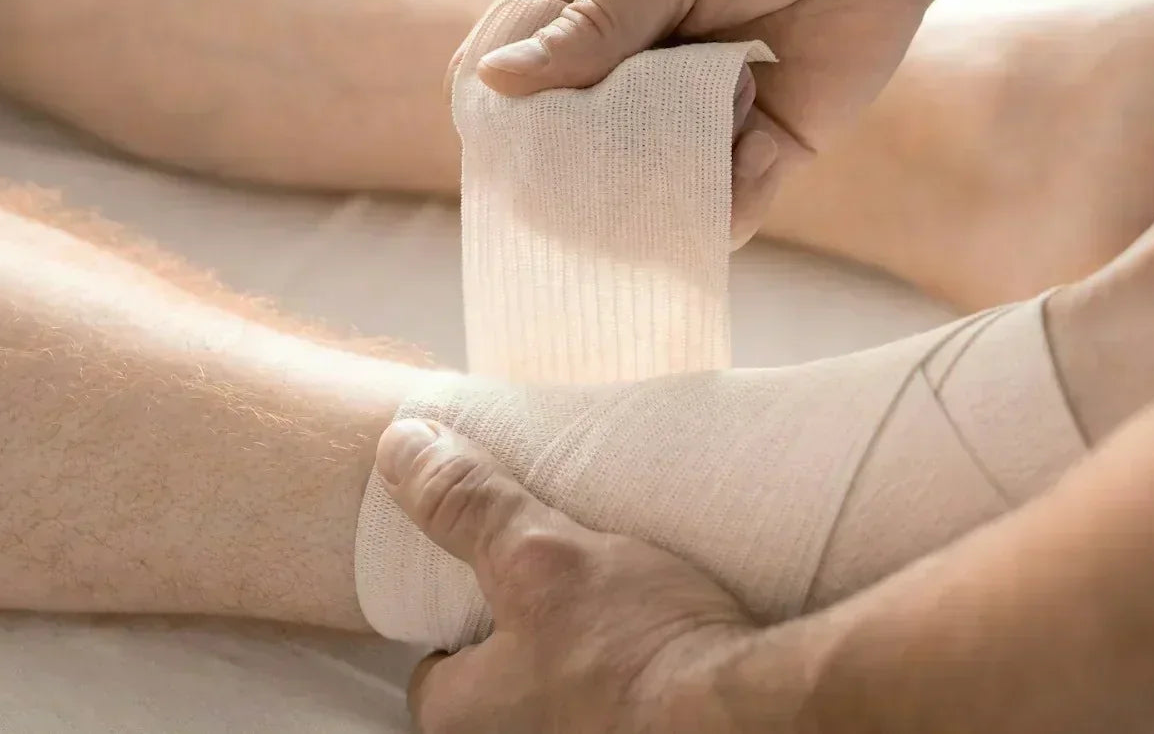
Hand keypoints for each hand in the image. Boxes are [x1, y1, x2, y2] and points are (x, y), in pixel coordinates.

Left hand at [377, 419, 771, 733]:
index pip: (435, 671)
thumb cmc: (638, 657)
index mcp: (471, 718)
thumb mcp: (540, 559)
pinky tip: (663, 619)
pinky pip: (626, 690)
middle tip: (560, 568)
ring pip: (564, 682)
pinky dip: (638, 658)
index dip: (457, 617)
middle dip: (528, 627)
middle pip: (504, 676)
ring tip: (616, 583)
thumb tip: (404, 448)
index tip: (483, 572)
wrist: (749, 709)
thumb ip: (469, 506)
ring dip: (585, 641)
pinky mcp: (650, 726)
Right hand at [464, 0, 955, 236]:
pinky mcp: (758, 144)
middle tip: (616, 164)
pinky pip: (728, 203)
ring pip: (647, 187)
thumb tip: (495, 80)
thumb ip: (595, 23)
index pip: (509, 69)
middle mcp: (624, 64)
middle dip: (588, 168)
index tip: (511, 147)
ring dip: (669, 184)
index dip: (502, 113)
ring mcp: (687, 110)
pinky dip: (736, 196)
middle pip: (571, 145)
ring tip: (708, 138)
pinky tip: (761, 146)